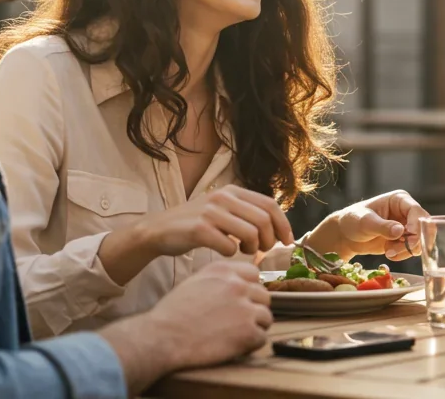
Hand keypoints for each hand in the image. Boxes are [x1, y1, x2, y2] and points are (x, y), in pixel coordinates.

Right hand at [100, 185, 294, 286]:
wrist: (157, 231)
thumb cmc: (195, 225)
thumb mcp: (221, 210)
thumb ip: (245, 214)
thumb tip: (277, 229)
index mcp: (232, 191)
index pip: (270, 204)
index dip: (283, 224)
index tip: (287, 241)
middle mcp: (222, 197)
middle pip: (264, 220)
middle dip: (269, 240)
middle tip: (262, 250)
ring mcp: (210, 212)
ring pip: (251, 233)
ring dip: (253, 248)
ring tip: (244, 251)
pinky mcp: (199, 229)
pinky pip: (229, 246)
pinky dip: (232, 254)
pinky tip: (225, 253)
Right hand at [103, 260, 272, 390]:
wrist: (163, 337)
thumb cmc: (173, 313)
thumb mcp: (195, 282)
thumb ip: (220, 279)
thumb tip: (239, 284)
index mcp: (224, 271)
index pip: (254, 274)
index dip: (248, 290)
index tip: (239, 301)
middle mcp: (238, 285)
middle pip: (263, 296)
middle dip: (252, 309)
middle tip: (235, 323)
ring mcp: (245, 308)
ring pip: (265, 316)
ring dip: (254, 327)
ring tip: (234, 335)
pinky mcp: (248, 332)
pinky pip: (261, 337)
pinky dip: (250, 344)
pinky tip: (233, 346)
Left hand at [306, 190, 427, 260]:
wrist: (346, 236)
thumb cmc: (353, 220)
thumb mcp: (366, 222)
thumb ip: (383, 226)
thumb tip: (400, 231)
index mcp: (399, 200)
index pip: (416, 210)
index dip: (417, 224)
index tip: (409, 237)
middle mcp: (407, 212)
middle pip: (424, 226)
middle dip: (414, 240)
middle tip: (400, 249)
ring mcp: (407, 226)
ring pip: (420, 240)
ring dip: (406, 249)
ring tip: (389, 252)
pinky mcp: (404, 240)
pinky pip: (413, 249)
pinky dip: (403, 254)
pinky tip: (389, 253)